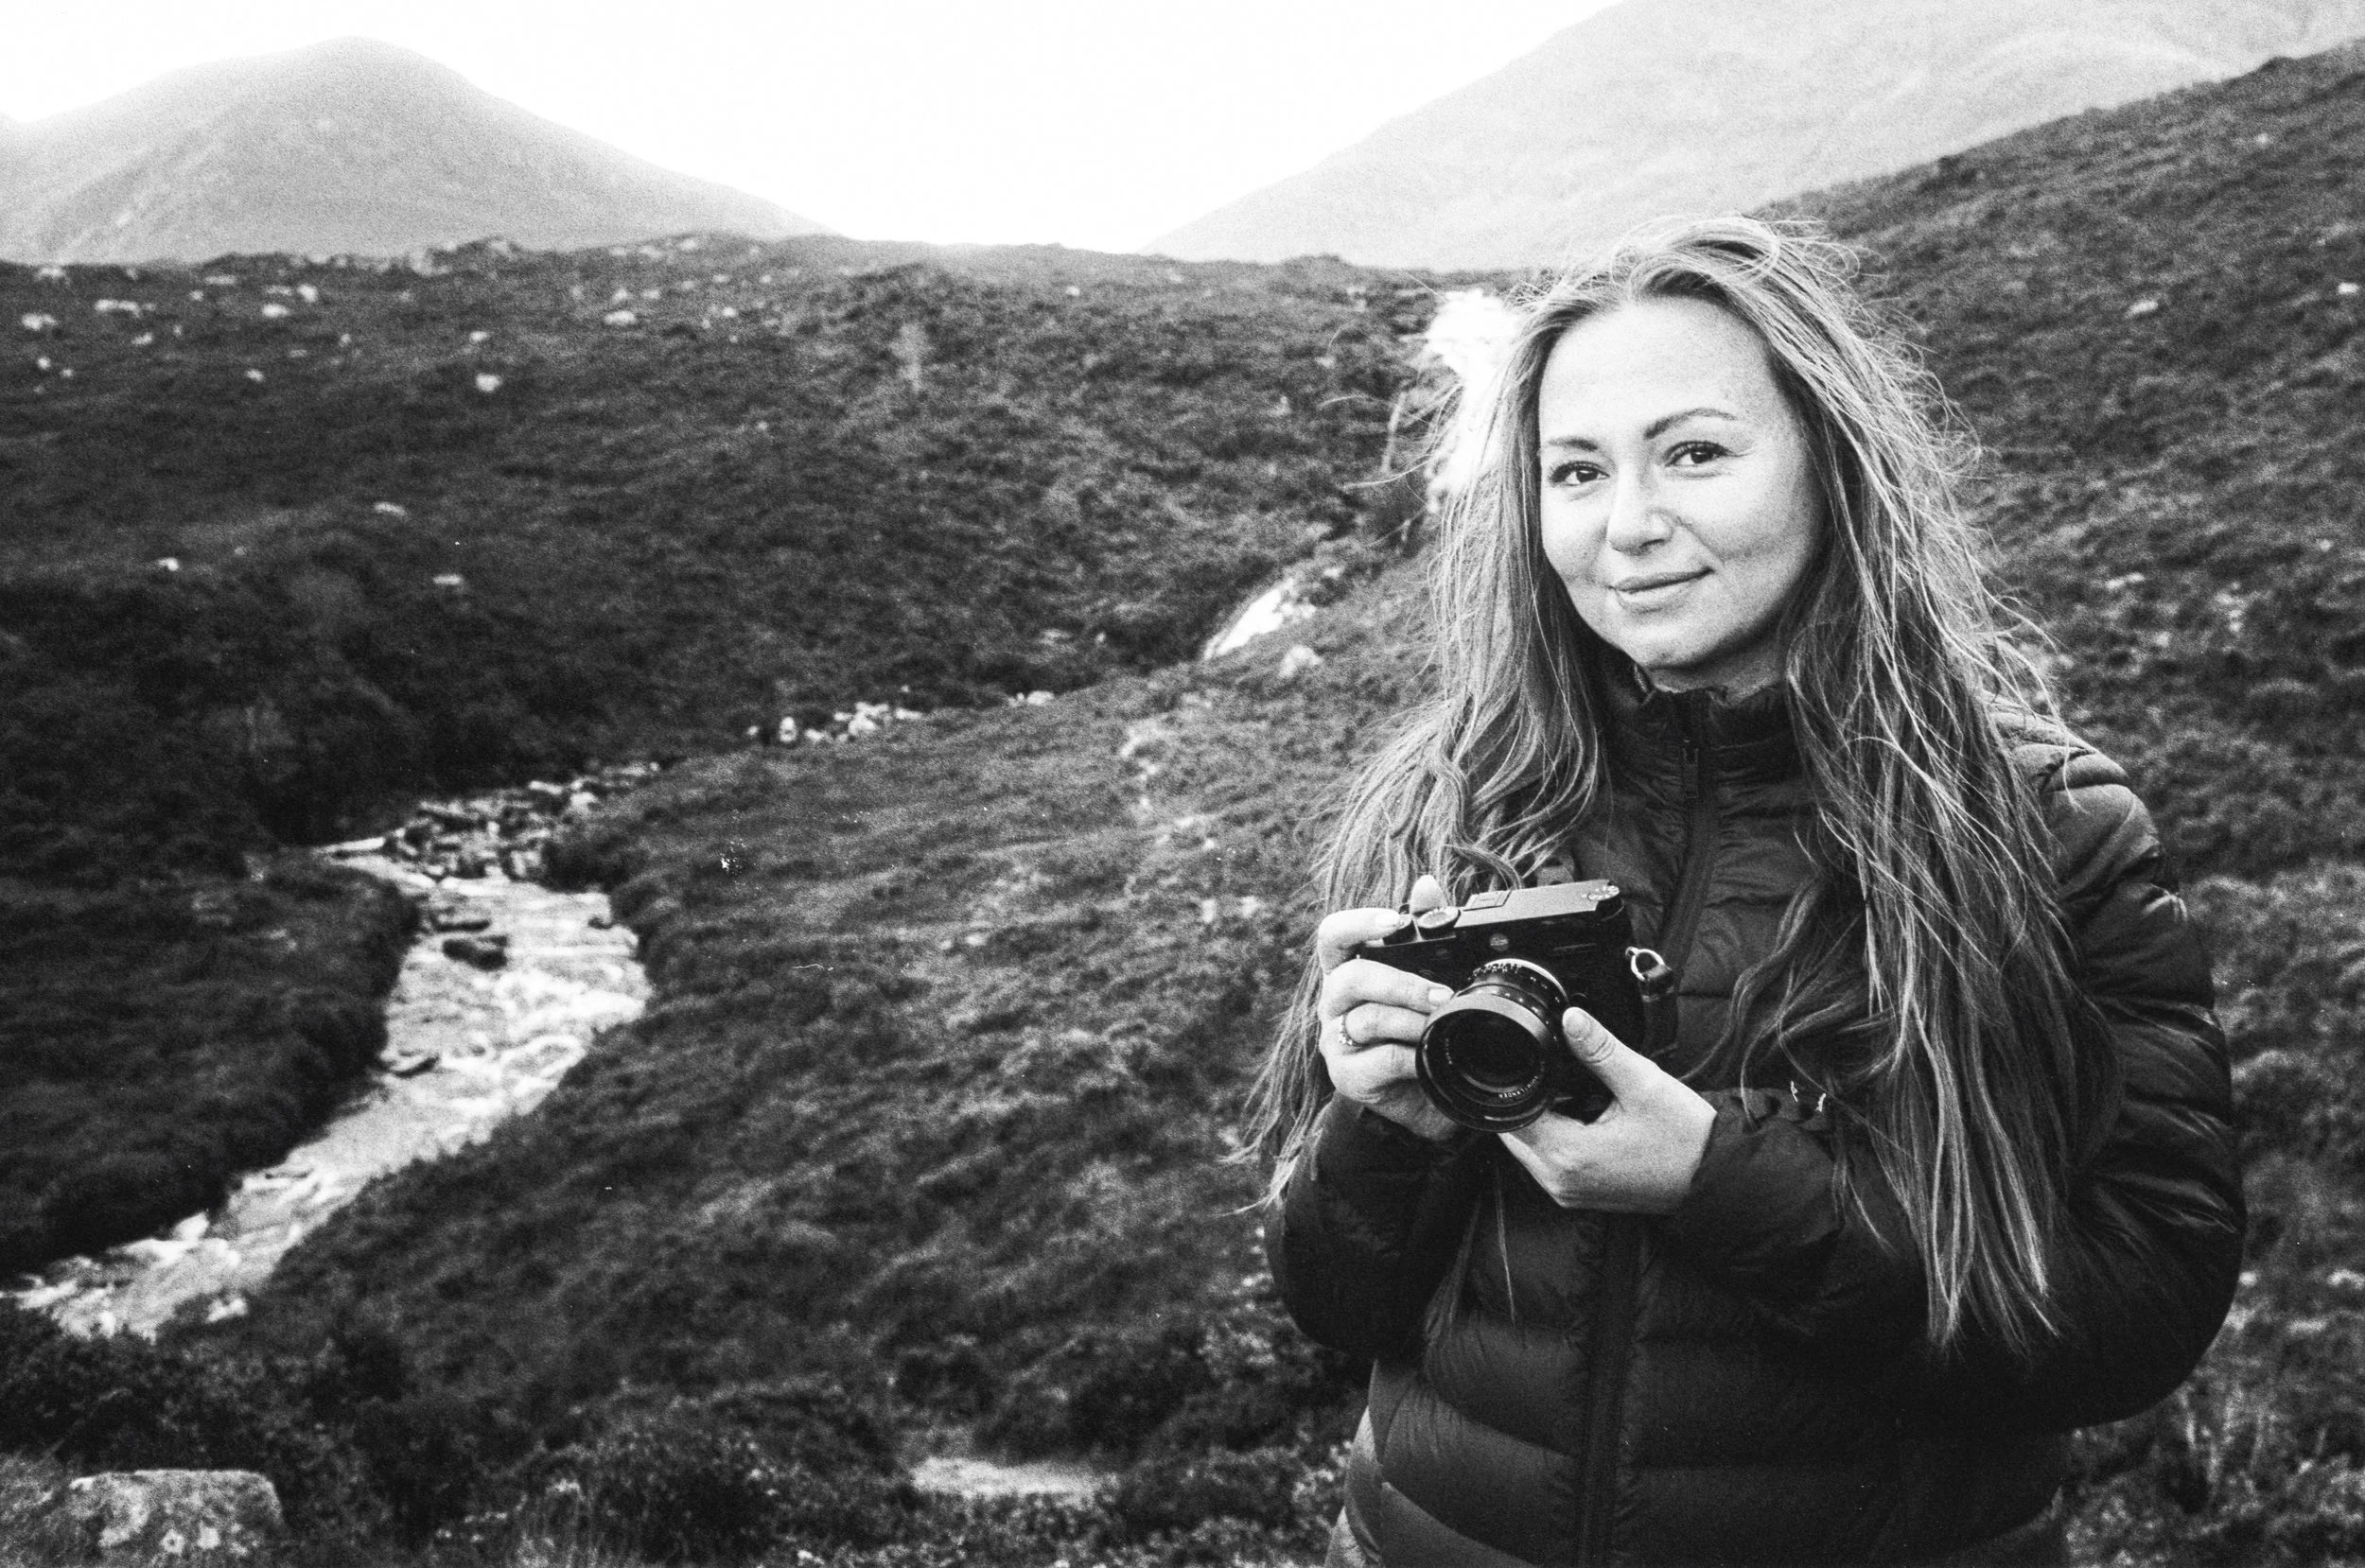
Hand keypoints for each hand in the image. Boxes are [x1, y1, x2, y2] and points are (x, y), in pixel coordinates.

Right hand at [1314, 874, 1460, 1142]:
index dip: (1357, 923)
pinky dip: (1408, 1058)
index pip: (1332, 936)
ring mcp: (1336, 1040)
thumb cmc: (1423, 1029)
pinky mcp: (1347, 1076)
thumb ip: (1424, 931)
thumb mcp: (1427, 978)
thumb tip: (1426, 884)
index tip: (1396, 921)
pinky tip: (1428, 1058)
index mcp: (1349, 970)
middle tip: (1442, 994)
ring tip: (1442, 1025)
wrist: (1433, 1096)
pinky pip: (1375, 1061)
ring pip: (1365, 1019)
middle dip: (1401, 983)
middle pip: (1350, 978)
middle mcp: (1335, 1003)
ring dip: (1410, 1020)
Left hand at [1499, 1006, 1714, 1212]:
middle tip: (1563, 1077)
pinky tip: (1584, 1118)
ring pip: (1530, 1146)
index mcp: (1567, 1155)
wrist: (1715, 1178)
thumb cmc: (1685, 1139)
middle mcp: (1560, 1180)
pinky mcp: (1580, 1194)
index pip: (1513, 1114)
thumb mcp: (1641, 1083)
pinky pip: (1549, 1160)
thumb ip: (1599, 1049)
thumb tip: (1570, 1019)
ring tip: (1578, 1096)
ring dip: (1542, 1119)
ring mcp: (1569, 1192)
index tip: (1536, 1062)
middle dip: (1530, 1100)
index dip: (1520, 1082)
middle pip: (1515, 1132)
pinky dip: (1557, 1136)